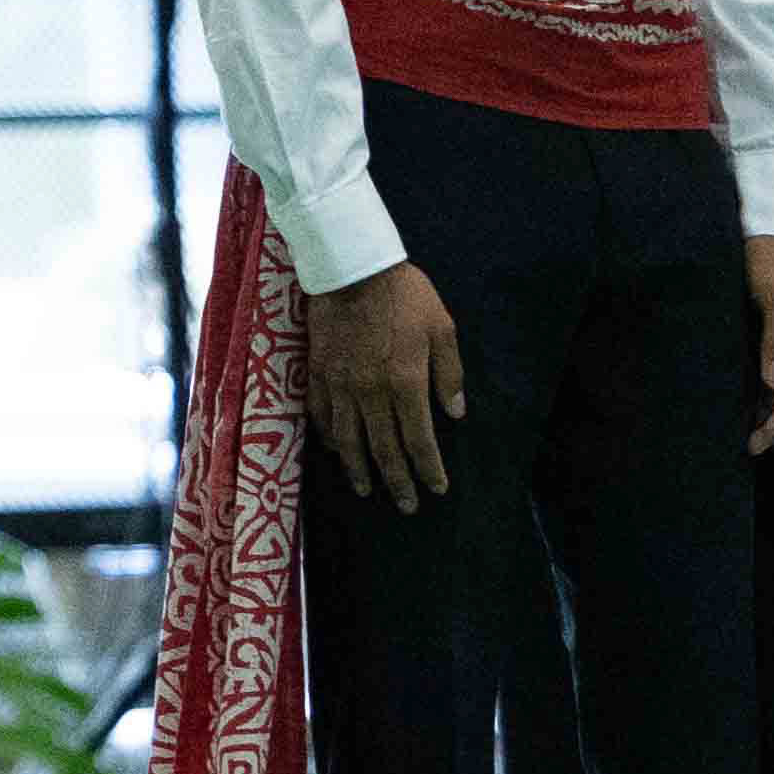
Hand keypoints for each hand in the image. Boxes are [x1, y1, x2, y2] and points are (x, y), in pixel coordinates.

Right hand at [303, 259, 467, 510]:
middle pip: (383, 448)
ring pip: (348, 439)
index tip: (437, 489)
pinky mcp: (318, 373)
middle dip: (397, 480)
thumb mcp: (442, 329)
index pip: (419, 440)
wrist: (353, 268)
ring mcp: (340, 385)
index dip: (429, 468)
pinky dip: (328, 437)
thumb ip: (449, 374)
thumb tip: (455, 413)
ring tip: (366, 489)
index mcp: (406, 383)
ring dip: (359, 468)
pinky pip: (321, 414)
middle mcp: (371, 392)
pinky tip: (334, 449)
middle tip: (406, 505)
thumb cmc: (405, 295)